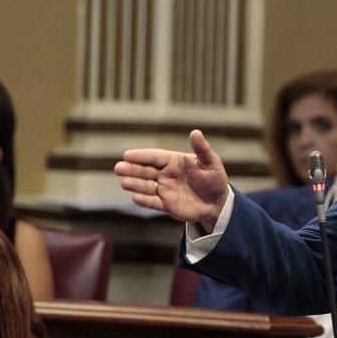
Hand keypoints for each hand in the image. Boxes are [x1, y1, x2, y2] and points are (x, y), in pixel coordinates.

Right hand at [114, 130, 228, 231]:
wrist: (217, 203)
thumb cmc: (214, 179)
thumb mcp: (211, 163)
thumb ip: (202, 149)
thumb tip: (195, 132)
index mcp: (174, 161)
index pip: (154, 156)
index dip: (141, 156)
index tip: (127, 155)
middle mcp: (166, 174)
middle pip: (145, 170)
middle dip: (131, 169)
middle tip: (118, 168)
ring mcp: (165, 190)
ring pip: (146, 186)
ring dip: (135, 184)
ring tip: (124, 182)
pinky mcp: (166, 205)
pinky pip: (153, 202)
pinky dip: (144, 200)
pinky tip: (136, 198)